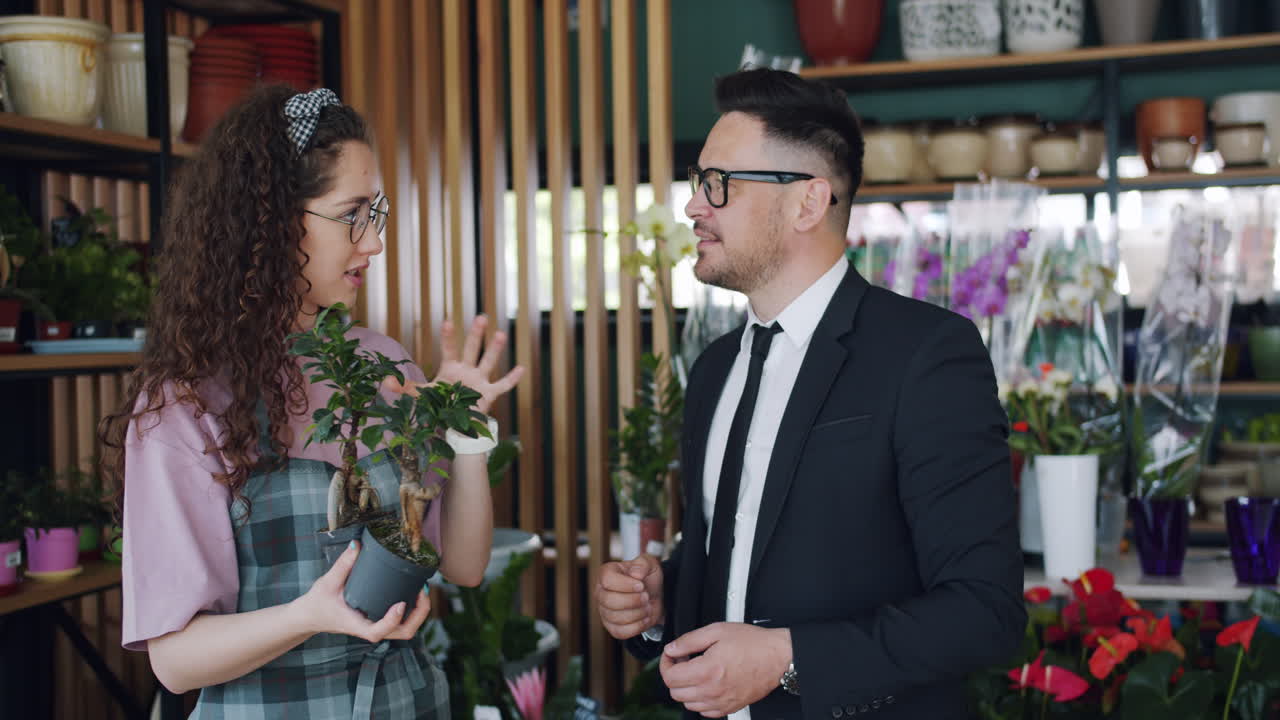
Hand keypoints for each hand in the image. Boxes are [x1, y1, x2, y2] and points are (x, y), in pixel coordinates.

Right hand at [292, 541, 431, 642]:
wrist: (311, 616)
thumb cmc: (318, 602)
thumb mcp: (327, 582)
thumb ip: (343, 564)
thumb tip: (356, 545)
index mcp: (356, 624)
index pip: (377, 632)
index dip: (392, 620)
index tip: (400, 603)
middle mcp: (369, 628)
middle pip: (403, 633)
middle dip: (419, 615)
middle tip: (422, 590)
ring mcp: (376, 626)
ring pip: (405, 630)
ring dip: (419, 613)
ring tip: (422, 589)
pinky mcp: (378, 621)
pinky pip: (402, 623)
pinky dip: (414, 611)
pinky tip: (415, 592)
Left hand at [397, 315, 523, 414]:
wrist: (455, 425)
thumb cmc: (440, 405)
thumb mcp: (422, 395)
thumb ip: (405, 387)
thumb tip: (383, 382)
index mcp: (451, 368)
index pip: (449, 349)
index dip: (448, 336)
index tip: (447, 321)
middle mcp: (467, 371)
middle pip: (472, 349)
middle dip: (476, 335)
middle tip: (481, 317)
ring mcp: (480, 381)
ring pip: (488, 362)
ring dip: (495, 350)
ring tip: (501, 334)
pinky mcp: (489, 395)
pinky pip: (503, 385)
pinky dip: (512, 378)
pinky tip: (522, 368)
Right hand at [596, 554, 663, 639]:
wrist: (655, 597)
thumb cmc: (648, 579)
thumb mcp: (650, 564)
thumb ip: (643, 563)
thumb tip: (635, 573)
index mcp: (606, 573)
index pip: (607, 580)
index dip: (626, 584)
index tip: (641, 585)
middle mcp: (601, 592)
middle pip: (609, 600)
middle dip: (633, 600)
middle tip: (646, 596)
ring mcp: (604, 611)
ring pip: (615, 617)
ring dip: (637, 613)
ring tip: (646, 606)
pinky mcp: (612, 627)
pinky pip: (620, 632)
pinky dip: (637, 626)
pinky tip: (644, 617)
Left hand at [660, 624, 791, 717]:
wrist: (777, 656)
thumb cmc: (753, 643)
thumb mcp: (717, 631)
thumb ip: (689, 640)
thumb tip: (672, 649)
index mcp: (707, 670)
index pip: (670, 677)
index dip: (665, 663)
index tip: (671, 656)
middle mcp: (713, 690)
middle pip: (675, 692)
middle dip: (674, 675)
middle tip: (683, 661)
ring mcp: (721, 702)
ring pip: (688, 704)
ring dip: (686, 688)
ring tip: (696, 671)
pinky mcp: (730, 708)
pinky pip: (704, 712)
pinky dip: (700, 700)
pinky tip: (706, 684)